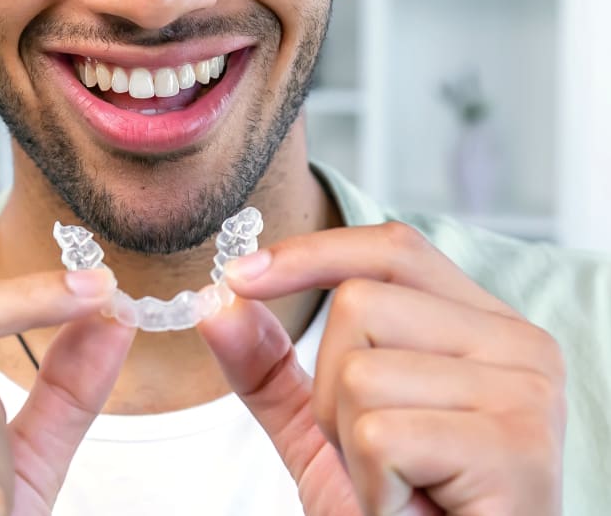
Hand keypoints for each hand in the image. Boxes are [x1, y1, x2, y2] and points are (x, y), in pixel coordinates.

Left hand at [199, 222, 565, 515]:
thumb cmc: (398, 508)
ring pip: (360, 373)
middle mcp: (518, 345)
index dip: (311, 254)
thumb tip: (215, 303)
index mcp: (481, 327)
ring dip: (349, 447)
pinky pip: (379, 435)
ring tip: (400, 484)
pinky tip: (411, 508)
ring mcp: (525, 393)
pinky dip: (371, 487)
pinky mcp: (516, 448)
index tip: (240, 277)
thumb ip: (268, 364)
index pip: (391, 250)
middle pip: (360, 304)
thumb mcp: (317, 426)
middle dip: (330, 393)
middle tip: (376, 454)